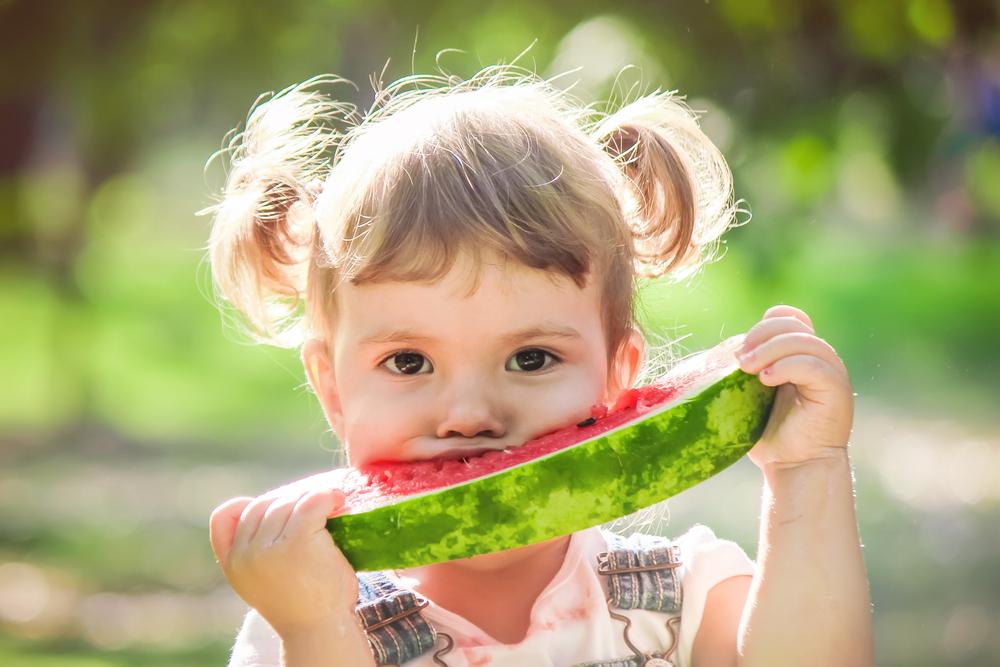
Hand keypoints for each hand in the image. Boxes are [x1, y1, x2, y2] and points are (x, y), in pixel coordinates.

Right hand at [209, 486, 359, 638]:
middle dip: (288, 503)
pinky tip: (337, 501)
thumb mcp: (261, 581)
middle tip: (313, 509)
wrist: (320, 630)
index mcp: (232, 564)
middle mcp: (246, 555)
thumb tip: (274, 506)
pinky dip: (327, 497)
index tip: (274, 510)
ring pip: (288, 502)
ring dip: (311, 500)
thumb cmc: (301, 604)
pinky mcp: (298, 541)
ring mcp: (271, 548)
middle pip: (263, 505)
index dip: (247, 506)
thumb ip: (254, 551)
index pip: (224, 515)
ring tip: (329, 505)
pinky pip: (312, 503)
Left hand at [737, 305, 853, 469]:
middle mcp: (820, 358)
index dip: (764, 325)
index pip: (788, 317)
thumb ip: (744, 371)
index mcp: (801, 354)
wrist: (794, 467)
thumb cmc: (770, 435)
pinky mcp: (836, 389)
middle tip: (741, 360)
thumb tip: (715, 354)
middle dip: (761, 336)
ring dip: (770, 351)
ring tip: (749, 370)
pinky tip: (766, 380)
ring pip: (804, 341)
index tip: (741, 349)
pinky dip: (785, 367)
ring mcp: (832, 372)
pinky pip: (813, 365)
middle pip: (793, 324)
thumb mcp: (751, 396)